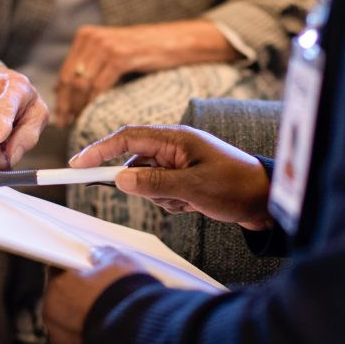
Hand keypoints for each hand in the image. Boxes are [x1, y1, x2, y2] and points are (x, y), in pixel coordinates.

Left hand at [43, 247, 143, 343]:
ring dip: (85, 325)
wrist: (141, 338)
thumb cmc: (127, 296)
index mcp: (57, 287)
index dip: (76, 272)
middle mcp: (52, 316)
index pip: (59, 273)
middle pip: (62, 302)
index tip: (89, 273)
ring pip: (70, 329)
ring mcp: (62, 343)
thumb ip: (104, 255)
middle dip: (80, 300)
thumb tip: (97, 254)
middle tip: (104, 298)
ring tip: (111, 322)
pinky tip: (111, 340)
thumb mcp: (119, 262)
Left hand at [54, 20, 238, 126]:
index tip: (60, 116)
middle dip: (66, 105)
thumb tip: (61, 89)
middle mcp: (92, 38)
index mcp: (85, 36)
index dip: (61, 97)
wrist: (172, 41)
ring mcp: (105, 46)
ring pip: (82, 84)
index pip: (65, 72)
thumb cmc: (142, 51)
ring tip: (77, 121)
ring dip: (78, 107)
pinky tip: (92, 113)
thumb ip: (88, 66)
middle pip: (70, 79)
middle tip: (65, 123)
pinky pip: (99, 85)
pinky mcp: (119, 56)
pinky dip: (93, 102)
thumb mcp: (109, 53)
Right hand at [70, 125, 271, 229]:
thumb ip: (154, 183)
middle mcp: (174, 147)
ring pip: (147, 181)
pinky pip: (161, 191)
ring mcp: (179, 163)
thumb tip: (120, 180)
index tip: (77, 164)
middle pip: (136, 163)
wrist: (267, 200)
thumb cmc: (236, 186)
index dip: (99, 149)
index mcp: (175, 138)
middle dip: (145, 185)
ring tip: (191, 201)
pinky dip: (171, 201)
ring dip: (161, 196)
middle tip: (172, 195)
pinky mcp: (185, 179)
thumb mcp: (193, 187)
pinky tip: (194, 204)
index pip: (127, 139)